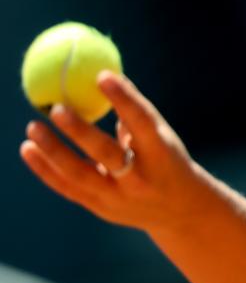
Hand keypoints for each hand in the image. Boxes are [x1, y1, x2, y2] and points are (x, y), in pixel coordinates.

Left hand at [20, 70, 210, 232]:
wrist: (180, 209)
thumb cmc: (166, 160)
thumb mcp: (162, 138)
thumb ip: (134, 113)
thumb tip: (104, 73)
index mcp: (161, 154)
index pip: (142, 123)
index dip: (124, 99)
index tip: (102, 76)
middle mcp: (141, 179)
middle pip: (108, 155)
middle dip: (81, 132)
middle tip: (57, 108)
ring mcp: (120, 198)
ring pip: (81, 176)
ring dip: (54, 152)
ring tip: (33, 128)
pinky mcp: (102, 208)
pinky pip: (69, 188)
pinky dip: (46, 170)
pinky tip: (28, 150)